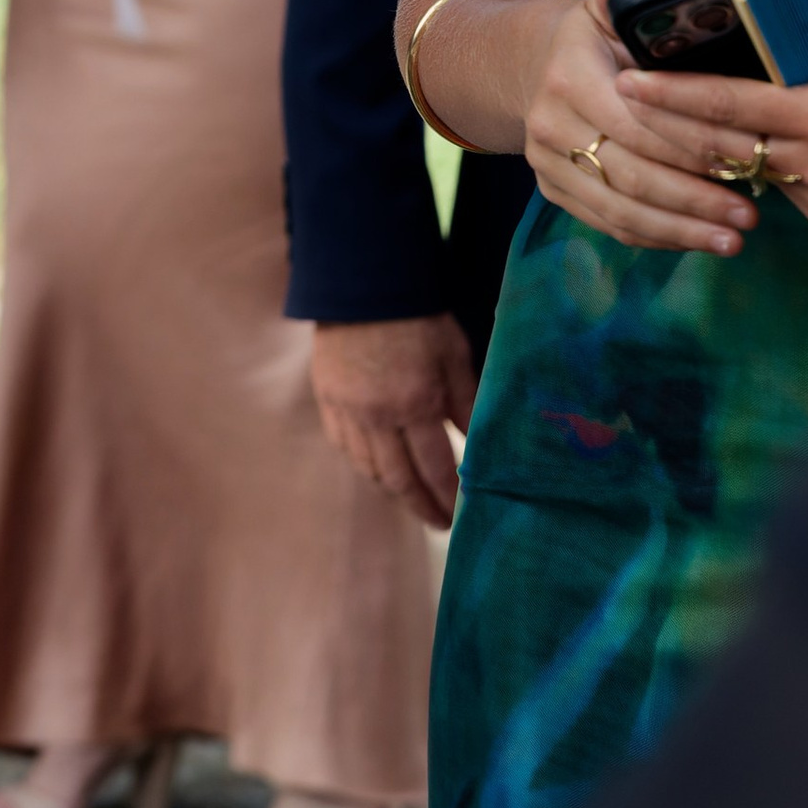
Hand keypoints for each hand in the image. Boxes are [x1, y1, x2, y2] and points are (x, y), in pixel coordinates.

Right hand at [311, 314, 478, 528]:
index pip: (436, 469)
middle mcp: (377, 416)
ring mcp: (347, 410)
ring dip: (392, 490)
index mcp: (415, 404)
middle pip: (399, 479)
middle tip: (438, 523)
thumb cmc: (418, 317)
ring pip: (368, 468)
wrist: (363, 284)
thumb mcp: (455, 356)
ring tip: (411, 499)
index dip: (448, 497)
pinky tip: (377, 470)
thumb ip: (467, 403)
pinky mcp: (327, 399)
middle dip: (421, 506)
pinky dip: (363, 465)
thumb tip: (480, 445)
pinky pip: (344, 447)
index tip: (460, 516)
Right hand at [520, 0, 760, 256]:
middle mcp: (550, 124)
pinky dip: (656, 237)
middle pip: (632, 173)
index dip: (692, 147)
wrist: (532, 67)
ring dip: (681, 228)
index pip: (638, 123)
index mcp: (569, 77)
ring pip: (620, 208)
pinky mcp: (553, 190)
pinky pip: (606, 223)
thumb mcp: (604, 12)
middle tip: (751, 215)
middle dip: (695, 198)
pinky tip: (698, 241)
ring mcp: (547, 162)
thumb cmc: (593, 40)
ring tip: (734, 239)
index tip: (747, 162)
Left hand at [613, 0, 807, 231]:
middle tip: (619, 93)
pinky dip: (754, 164)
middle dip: (665, 122)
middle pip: (720, 148)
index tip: (626, 78)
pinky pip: (776, 188)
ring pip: (744, 172)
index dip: (672, 95)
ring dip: (704, 147)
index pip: (730, 107)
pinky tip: (725, 140)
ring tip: (655, 114)